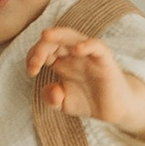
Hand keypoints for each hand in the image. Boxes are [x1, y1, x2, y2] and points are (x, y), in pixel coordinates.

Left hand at [24, 25, 144, 145]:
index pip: (43, 50)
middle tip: (34, 64)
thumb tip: (52, 91)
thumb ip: (51, 99)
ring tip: (46, 36)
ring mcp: (89, 54)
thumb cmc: (88, 101)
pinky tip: (76, 49)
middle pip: (54, 40)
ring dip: (58, 35)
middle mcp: (73, 54)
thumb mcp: (63, 103)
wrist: (113, 110)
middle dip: (40, 48)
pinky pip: (96, 46)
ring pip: (72, 37)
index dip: (33, 56)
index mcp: (61, 60)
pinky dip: (86, 45)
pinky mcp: (104, 59)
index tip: (31, 71)